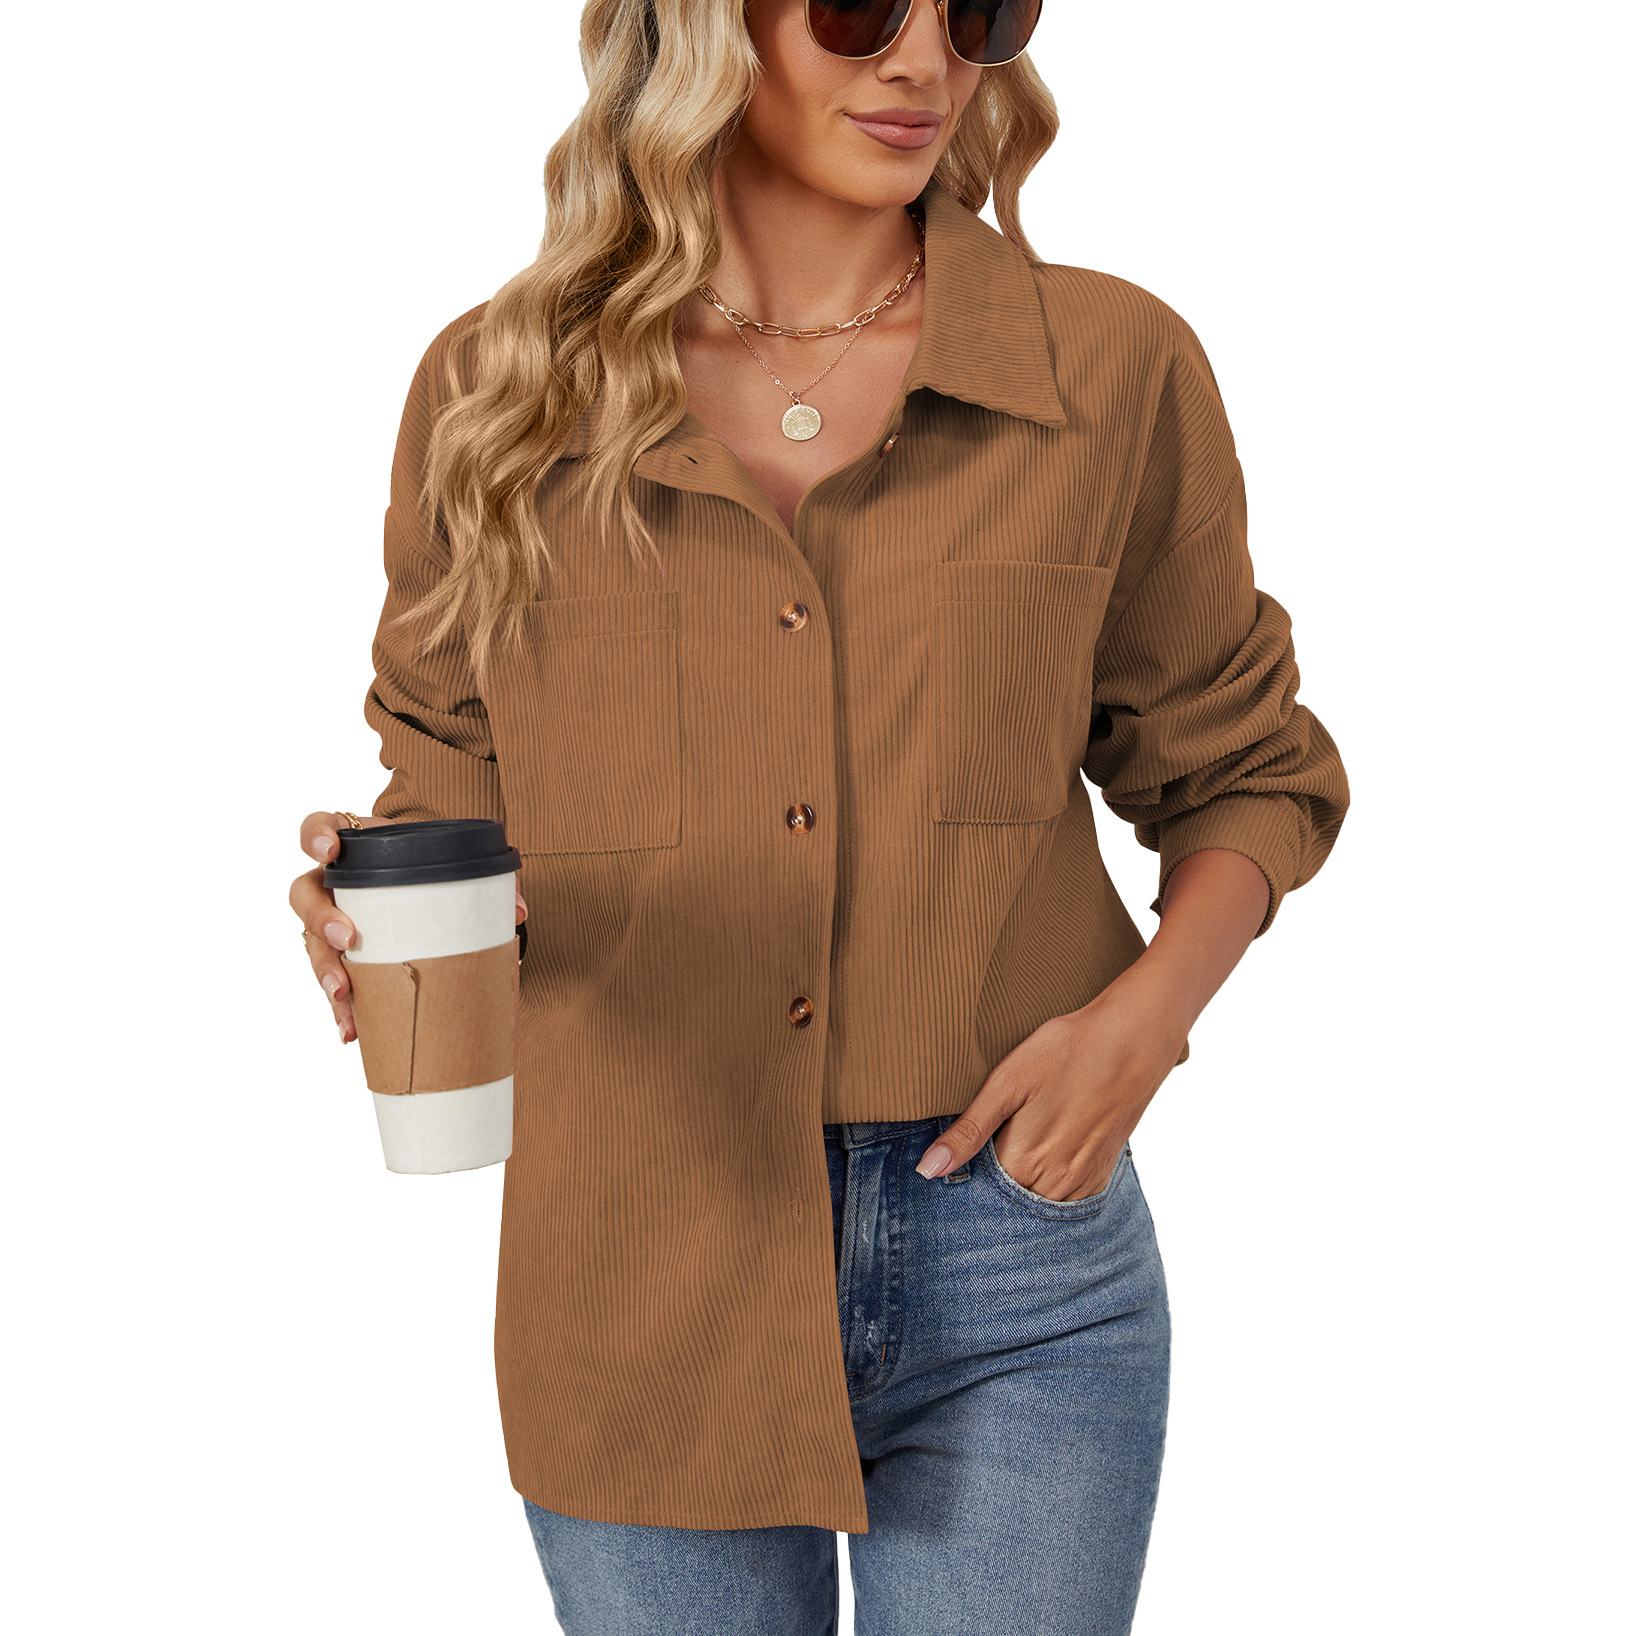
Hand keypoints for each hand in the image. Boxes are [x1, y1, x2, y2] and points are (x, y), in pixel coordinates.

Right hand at [289, 811, 528, 1044]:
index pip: (319, 829)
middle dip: (321, 918)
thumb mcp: (459, 866)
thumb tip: (516, 911)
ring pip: (311, 944)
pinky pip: (333, 982)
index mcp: (359, 849)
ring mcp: (334, 922)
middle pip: (305, 894)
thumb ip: (488, 880)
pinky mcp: (343, 960)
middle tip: (349, 939)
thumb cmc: (437, 872)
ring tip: (344, 995)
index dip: (316, 835)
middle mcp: (336, 884)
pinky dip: (342, 1008)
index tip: (330, 850)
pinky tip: (352, 1029)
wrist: (437, 896)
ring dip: (325, 971)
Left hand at [912, 966, 1189, 1200]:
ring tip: (1017, 1151)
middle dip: (992, 1188)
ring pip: (1038, 1203)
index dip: (964, 1179)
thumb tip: (928, 1170)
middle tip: (988, 1152)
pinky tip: (1044, 1158)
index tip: (954, 1166)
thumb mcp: (1007, 1083)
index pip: (979, 1194)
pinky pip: (1067, 1198)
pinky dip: (1050, 1187)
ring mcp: (1082, 1181)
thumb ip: (968, 1131)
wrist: (1133, 1040)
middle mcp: (1054, 1183)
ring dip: (1022, 1189)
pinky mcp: (1102, 1172)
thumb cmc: (1066, 1051)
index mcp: (1023, 1162)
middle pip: (1009, 1203)